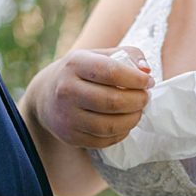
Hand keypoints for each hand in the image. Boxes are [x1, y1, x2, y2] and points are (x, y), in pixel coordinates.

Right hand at [31, 46, 153, 148]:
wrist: (46, 95)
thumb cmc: (82, 71)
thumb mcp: (100, 55)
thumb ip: (128, 55)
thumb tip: (146, 71)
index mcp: (76, 64)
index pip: (112, 72)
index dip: (136, 79)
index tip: (148, 82)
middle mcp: (67, 90)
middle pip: (112, 101)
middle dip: (138, 101)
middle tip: (146, 98)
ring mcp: (66, 116)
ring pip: (108, 126)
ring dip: (132, 119)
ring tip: (138, 111)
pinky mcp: (69, 136)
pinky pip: (102, 141)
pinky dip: (120, 134)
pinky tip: (125, 123)